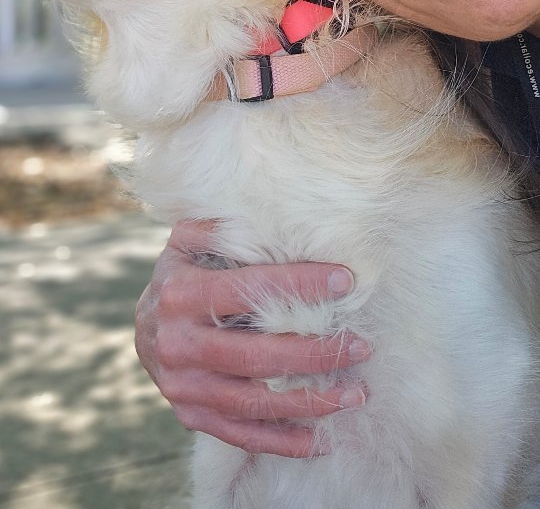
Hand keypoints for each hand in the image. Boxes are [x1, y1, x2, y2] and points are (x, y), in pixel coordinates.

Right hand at [135, 219, 370, 456]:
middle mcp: (178, 343)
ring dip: (308, 401)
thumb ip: (219, 227)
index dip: (297, 285)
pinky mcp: (191, 415)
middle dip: (313, 352)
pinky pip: (240, 434)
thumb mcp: (187, 242)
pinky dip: (281, 441)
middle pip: (254, 354)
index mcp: (180, 294)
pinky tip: (321, 439)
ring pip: (252, 401)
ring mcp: (183, 386)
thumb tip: (267, 213)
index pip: (246, 290)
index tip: (344, 282)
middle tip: (361, 345)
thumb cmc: (181, 275)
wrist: (144, 328)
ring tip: (356, 394)